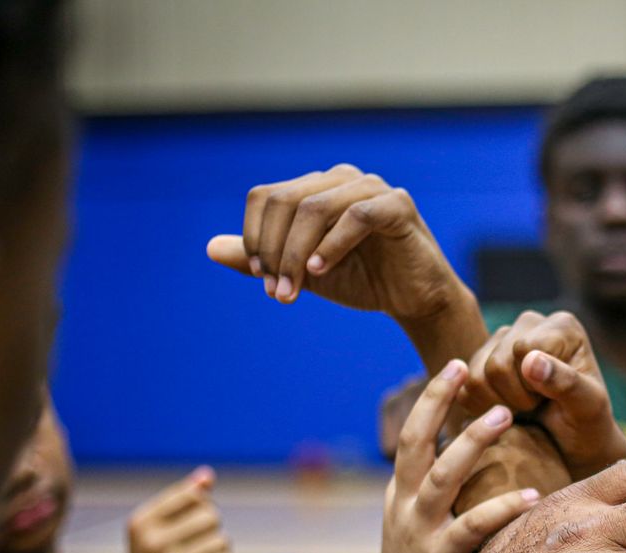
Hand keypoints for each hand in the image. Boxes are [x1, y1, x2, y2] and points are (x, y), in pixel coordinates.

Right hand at [104, 468, 233, 552]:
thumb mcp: (159, 533)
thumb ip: (183, 502)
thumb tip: (207, 475)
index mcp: (140, 522)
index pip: (193, 495)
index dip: (201, 511)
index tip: (185, 533)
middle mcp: (151, 542)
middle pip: (212, 517)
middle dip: (211, 535)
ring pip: (223, 541)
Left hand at [206, 164, 484, 367]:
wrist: (415, 299)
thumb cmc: (363, 279)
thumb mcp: (303, 271)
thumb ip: (263, 258)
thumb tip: (210, 248)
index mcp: (316, 188)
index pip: (266, 198)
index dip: (254, 238)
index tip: (261, 279)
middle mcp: (341, 179)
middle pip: (285, 201)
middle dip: (273, 251)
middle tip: (277, 292)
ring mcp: (372, 188)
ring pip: (314, 208)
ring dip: (296, 255)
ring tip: (295, 290)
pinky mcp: (398, 206)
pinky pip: (356, 216)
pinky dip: (332, 245)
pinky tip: (321, 271)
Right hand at [381, 361, 540, 552]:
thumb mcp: (425, 523)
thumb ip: (448, 489)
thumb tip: (482, 446)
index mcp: (402, 491)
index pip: (413, 433)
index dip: (432, 397)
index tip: (457, 365)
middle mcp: (405, 504)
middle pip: (415, 441)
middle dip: (437, 403)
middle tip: (472, 372)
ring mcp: (419, 530)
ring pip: (442, 475)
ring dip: (472, 442)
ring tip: (505, 414)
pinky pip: (472, 526)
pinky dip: (503, 507)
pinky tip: (534, 496)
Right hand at [460, 310, 625, 479]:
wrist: (575, 441)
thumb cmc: (588, 422)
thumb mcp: (587, 406)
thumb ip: (565, 381)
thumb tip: (529, 360)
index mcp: (562, 326)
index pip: (522, 350)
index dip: (532, 384)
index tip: (554, 398)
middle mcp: (530, 324)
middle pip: (497, 364)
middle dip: (517, 398)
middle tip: (539, 407)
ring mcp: (503, 339)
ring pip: (475, 375)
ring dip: (499, 404)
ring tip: (526, 408)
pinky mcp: (482, 359)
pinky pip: (464, 386)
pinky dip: (482, 408)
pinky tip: (507, 411)